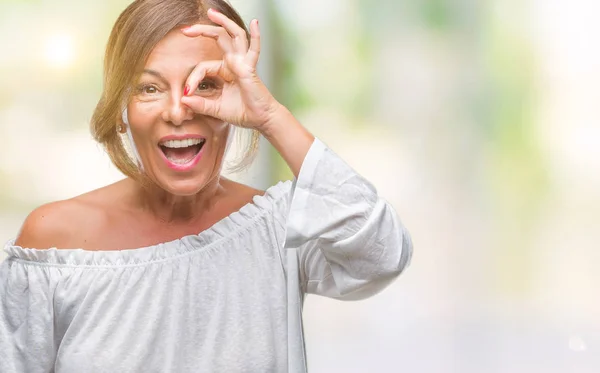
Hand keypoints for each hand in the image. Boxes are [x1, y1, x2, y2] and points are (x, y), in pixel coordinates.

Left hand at [180, 8, 280, 131]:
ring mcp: (243, 63)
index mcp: (225, 71)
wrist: (261, 120)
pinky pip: (254, 49)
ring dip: (224, 22)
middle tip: (186, 30)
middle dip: (202, 30)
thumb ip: (200, 104)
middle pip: (218, 38)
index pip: (203, 67)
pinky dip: (256, 36)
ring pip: (233, 36)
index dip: (192, 78)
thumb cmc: (243, 112)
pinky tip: (255, 22)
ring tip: (212, 13)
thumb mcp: (216, 109)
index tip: (187, 93)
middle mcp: (234, 63)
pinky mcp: (250, 68)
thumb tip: (183, 99)